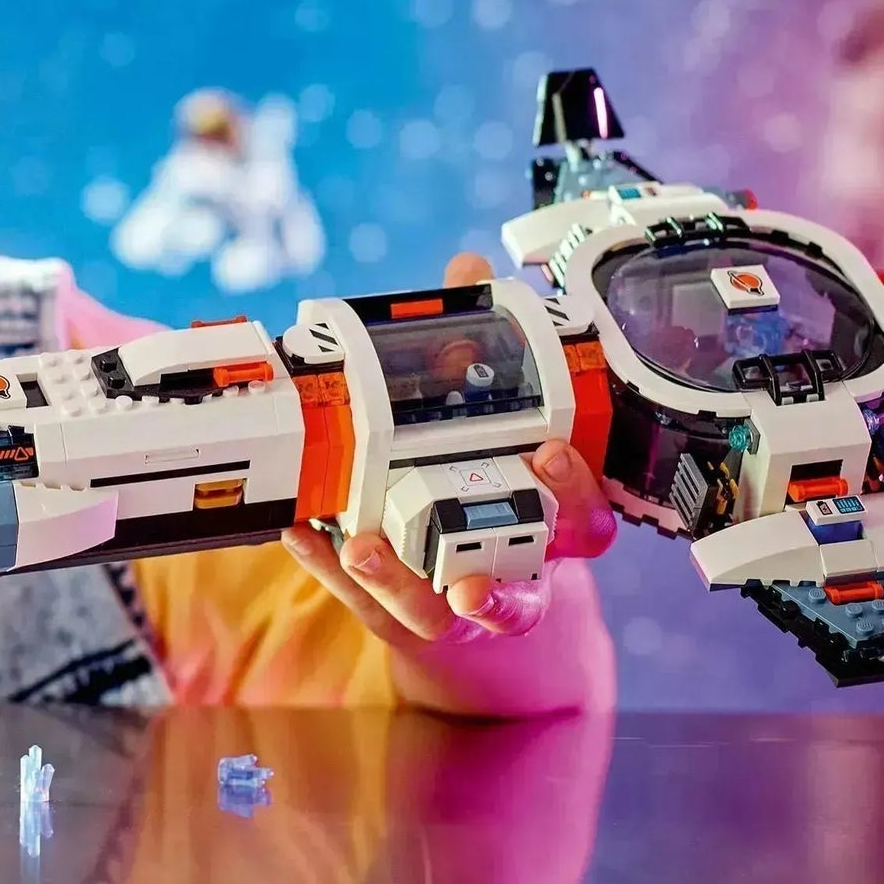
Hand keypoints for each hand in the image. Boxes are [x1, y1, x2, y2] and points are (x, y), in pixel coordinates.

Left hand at [281, 252, 618, 706]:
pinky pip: (363, 598)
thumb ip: (482, 347)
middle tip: (468, 555)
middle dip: (497, 573)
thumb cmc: (486, 477)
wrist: (468, 586)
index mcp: (552, 525)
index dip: (576, 490)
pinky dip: (329, 566)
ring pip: (434, 609)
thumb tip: (469, 272)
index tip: (551, 452)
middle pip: (522, 589)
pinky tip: (300, 529)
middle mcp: (510, 571)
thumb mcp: (493, 416)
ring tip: (362, 547)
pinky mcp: (395, 611)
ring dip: (397, 581)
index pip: (584, 521)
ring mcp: (450, 600)